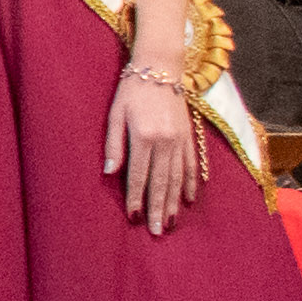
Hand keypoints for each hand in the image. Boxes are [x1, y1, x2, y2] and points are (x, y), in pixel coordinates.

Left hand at [105, 68, 204, 233]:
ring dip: (174, 202)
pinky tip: (189, 199)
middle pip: (161, 182)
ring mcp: (181, 140)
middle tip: (157, 232)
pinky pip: (191, 164)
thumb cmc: (131, 91)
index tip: (134, 217)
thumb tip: (110, 172)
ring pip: (177, 177)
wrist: (161, 68)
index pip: (139, 175)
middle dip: (159, 208)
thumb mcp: (115, 114)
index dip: (136, 198)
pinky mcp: (189, 136)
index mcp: (144, 136)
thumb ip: (114, 144)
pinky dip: (190, 183)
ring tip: (171, 223)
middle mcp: (166, 141)